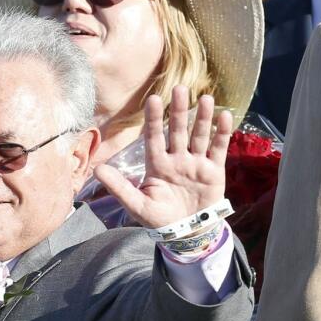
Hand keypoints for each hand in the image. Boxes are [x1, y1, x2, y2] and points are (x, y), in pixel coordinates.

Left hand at [96, 87, 229, 228]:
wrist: (186, 232)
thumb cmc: (159, 218)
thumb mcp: (136, 204)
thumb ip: (118, 187)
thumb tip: (97, 170)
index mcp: (157, 165)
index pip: (154, 137)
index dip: (154, 119)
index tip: (153, 99)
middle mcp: (177, 159)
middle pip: (178, 131)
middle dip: (178, 111)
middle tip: (179, 88)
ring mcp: (196, 163)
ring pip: (199, 135)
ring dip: (202, 118)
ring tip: (205, 98)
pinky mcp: (214, 170)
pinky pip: (218, 149)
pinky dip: (222, 134)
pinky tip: (224, 116)